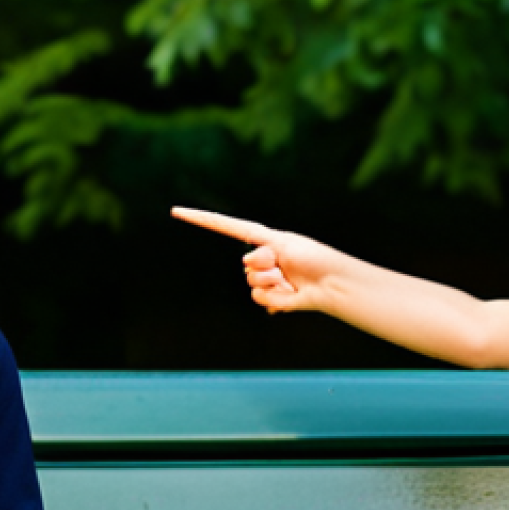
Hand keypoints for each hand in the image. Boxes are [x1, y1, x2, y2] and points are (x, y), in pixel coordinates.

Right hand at [171, 207, 342, 313]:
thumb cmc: (314, 259)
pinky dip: (275, 297)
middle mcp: (260, 258)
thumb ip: (260, 250)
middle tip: (287, 266)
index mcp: (263, 238)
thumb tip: (248, 266)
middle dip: (267, 265)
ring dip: (273, 282)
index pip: (226, 226)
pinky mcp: (269, 296)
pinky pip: (258, 297)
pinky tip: (291, 295)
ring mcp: (264, 278)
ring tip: (291, 281)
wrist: (331, 283)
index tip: (177, 212)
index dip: (202, 220)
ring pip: (251, 281)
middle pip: (247, 262)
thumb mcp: (284, 245)